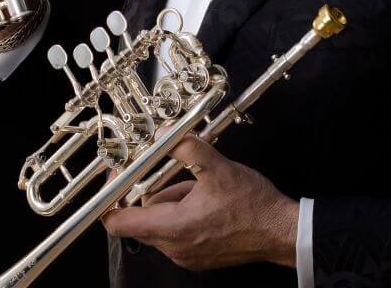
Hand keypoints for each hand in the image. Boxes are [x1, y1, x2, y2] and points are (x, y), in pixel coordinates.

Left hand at [101, 134, 298, 270]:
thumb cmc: (254, 205)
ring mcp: (185, 255)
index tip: (115, 179)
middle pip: (138, 220)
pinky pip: (173, 233)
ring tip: (192, 186)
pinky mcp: (196, 256)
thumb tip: (165, 134)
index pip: (118, 223)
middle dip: (146, 192)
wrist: (280, 231)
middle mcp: (175, 248)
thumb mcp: (218, 167)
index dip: (110, 199)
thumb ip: (187, 147)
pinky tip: (200, 199)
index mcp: (174, 228)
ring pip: (158, 224)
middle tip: (162, 170)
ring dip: (166, 202)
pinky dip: (178, 214)